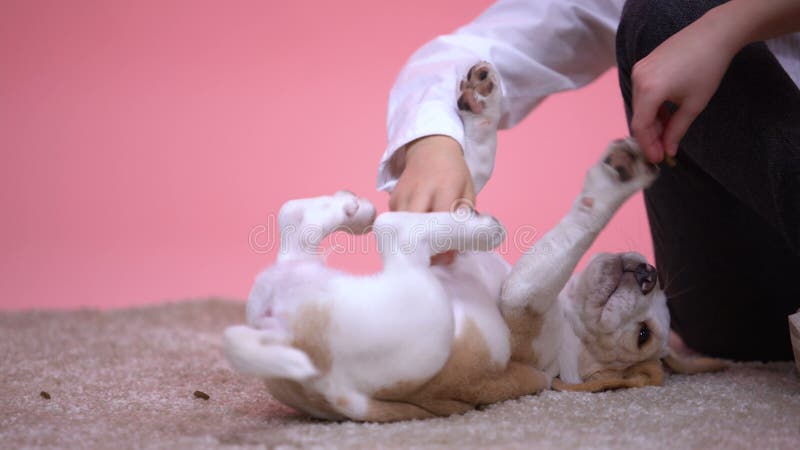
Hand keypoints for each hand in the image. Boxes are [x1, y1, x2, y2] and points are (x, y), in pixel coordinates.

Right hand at [389, 135, 475, 264]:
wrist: (430, 148)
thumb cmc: (454, 174)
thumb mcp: (467, 192)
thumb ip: (463, 219)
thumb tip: (457, 250)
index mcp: (444, 188)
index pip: (441, 221)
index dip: (444, 243)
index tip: (449, 256)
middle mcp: (420, 191)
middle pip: (416, 227)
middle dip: (424, 247)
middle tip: (433, 258)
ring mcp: (403, 194)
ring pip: (403, 227)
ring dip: (413, 240)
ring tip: (424, 248)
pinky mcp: (392, 198)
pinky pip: (396, 222)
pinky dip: (404, 230)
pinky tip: (414, 230)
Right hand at [630, 9, 737, 162]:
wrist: (713, 35)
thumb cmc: (708, 69)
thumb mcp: (694, 105)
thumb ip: (677, 130)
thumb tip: (668, 151)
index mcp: (649, 90)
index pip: (640, 126)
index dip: (647, 145)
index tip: (658, 159)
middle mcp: (638, 79)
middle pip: (638, 116)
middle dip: (650, 135)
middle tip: (662, 150)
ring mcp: (639, 70)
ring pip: (639, 105)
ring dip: (651, 121)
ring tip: (666, 134)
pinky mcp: (643, 65)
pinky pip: (642, 92)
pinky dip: (651, 107)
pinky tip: (664, 116)